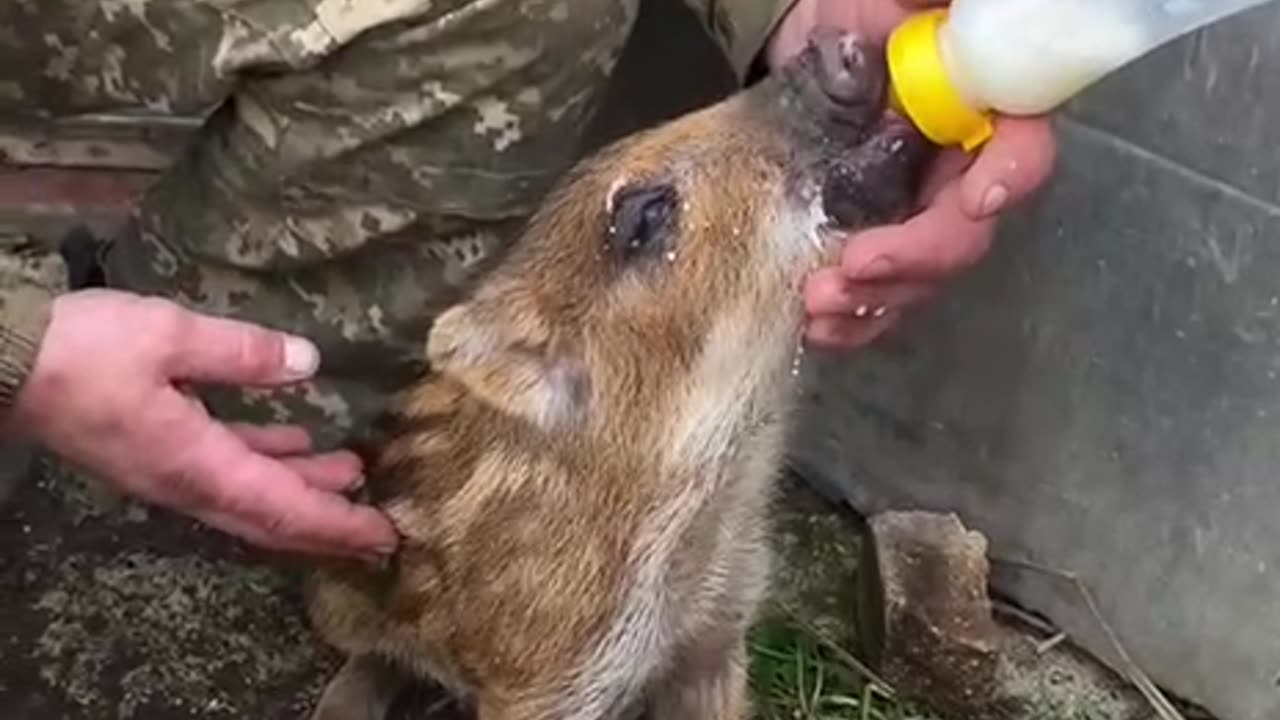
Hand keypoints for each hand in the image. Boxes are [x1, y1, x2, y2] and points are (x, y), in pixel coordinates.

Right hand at [8, 289, 398, 560]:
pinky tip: (294, 438)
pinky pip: (226, 470)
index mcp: (197, 465)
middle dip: (330, 524)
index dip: (337, 524)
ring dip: (303, 487)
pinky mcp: (157, 452)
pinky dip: (267, 460)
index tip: (384, 536)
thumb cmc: (81, 351)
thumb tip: (308, 364)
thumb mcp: (168, 335)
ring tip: (353, 470)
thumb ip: (242, 353)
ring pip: (252, 494)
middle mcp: (188, 482)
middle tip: (382, 526)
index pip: (283, 509)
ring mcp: (170, 471)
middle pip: (273, 517)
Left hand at [769, 0, 1057, 347]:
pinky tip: (817, 327)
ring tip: (817, 304)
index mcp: (985, 110)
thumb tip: (933, 12)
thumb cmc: (863, 10)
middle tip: (852, 268)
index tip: (973, 200)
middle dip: (913, 260)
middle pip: (965, 233)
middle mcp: (964, 168)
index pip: (1024, 150)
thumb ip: (929, 7)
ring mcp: (919, 208)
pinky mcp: (876, 235)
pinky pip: (880, 293)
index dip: (1010, 178)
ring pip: (921, 277)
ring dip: (875, 301)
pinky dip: (851, 319)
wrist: (806, 40)